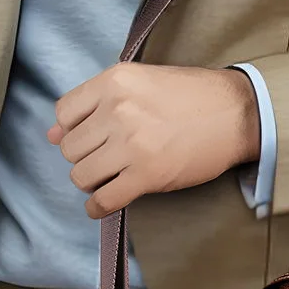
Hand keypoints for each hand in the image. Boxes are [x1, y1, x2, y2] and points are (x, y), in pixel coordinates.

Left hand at [49, 64, 259, 218]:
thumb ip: (96, 103)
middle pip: (70, 148)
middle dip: (84, 156)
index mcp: (115, 81)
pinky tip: (103, 203)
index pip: (64, 112)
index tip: (89, 135)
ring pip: (81, 175)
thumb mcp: (142, 81)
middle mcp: (118, 110)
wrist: (237, 113)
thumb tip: (52, 134)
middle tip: (105, 157)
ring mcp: (132, 144)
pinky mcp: (147, 175)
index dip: (72, 129)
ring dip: (91, 181)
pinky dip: (97, 207)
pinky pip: (103, 200)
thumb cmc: (193, 95)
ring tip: (109, 176)